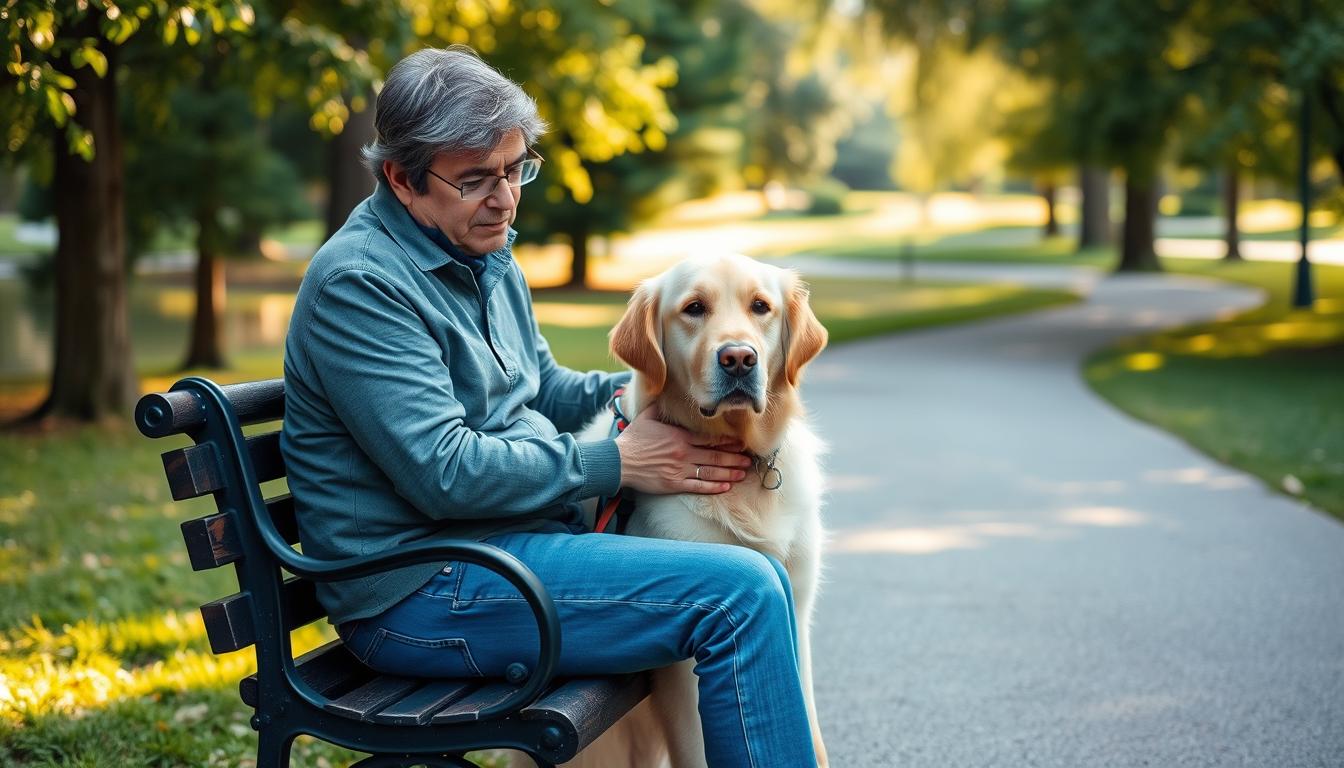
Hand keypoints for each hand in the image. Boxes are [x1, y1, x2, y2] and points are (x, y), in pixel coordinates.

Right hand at [614, 404, 751, 494]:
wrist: (618, 462)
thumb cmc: (632, 440)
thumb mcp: (647, 418)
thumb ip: (660, 407)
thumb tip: (664, 390)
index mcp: (680, 437)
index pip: (710, 439)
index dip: (728, 441)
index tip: (740, 442)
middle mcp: (684, 453)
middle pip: (715, 456)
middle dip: (734, 458)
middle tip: (749, 459)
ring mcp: (680, 470)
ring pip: (711, 472)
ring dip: (729, 472)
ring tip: (743, 472)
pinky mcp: (674, 484)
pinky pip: (698, 486)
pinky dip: (714, 487)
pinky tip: (726, 487)